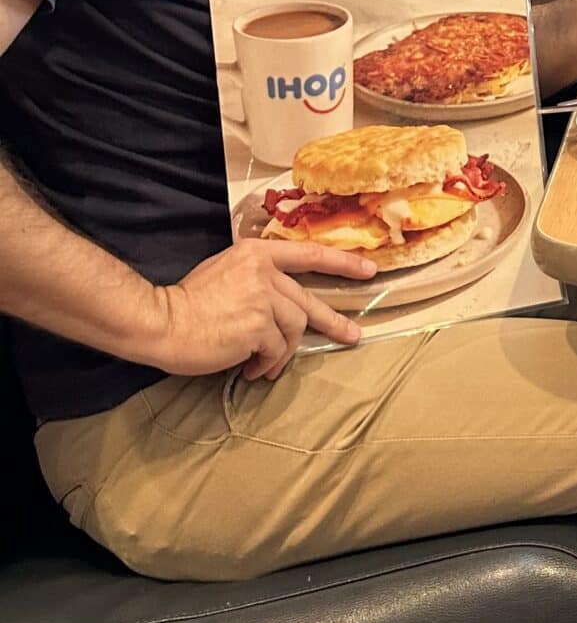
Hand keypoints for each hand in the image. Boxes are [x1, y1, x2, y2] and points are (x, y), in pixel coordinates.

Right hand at [145, 239, 375, 382]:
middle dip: (332, 322)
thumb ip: (256, 278)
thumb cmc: (187, 302)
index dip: (342, 262)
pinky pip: (275, 350)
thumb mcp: (224, 272)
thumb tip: (279, 301)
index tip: (368, 269)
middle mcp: (264, 272)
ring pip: (293, 329)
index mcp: (257, 253)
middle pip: (308, 301)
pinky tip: (249, 369)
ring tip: (264, 366)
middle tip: (352, 335)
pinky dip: (266, 363)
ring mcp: (263, 299)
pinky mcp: (258, 326)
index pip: (309, 254)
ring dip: (281, 353)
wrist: (161, 322)